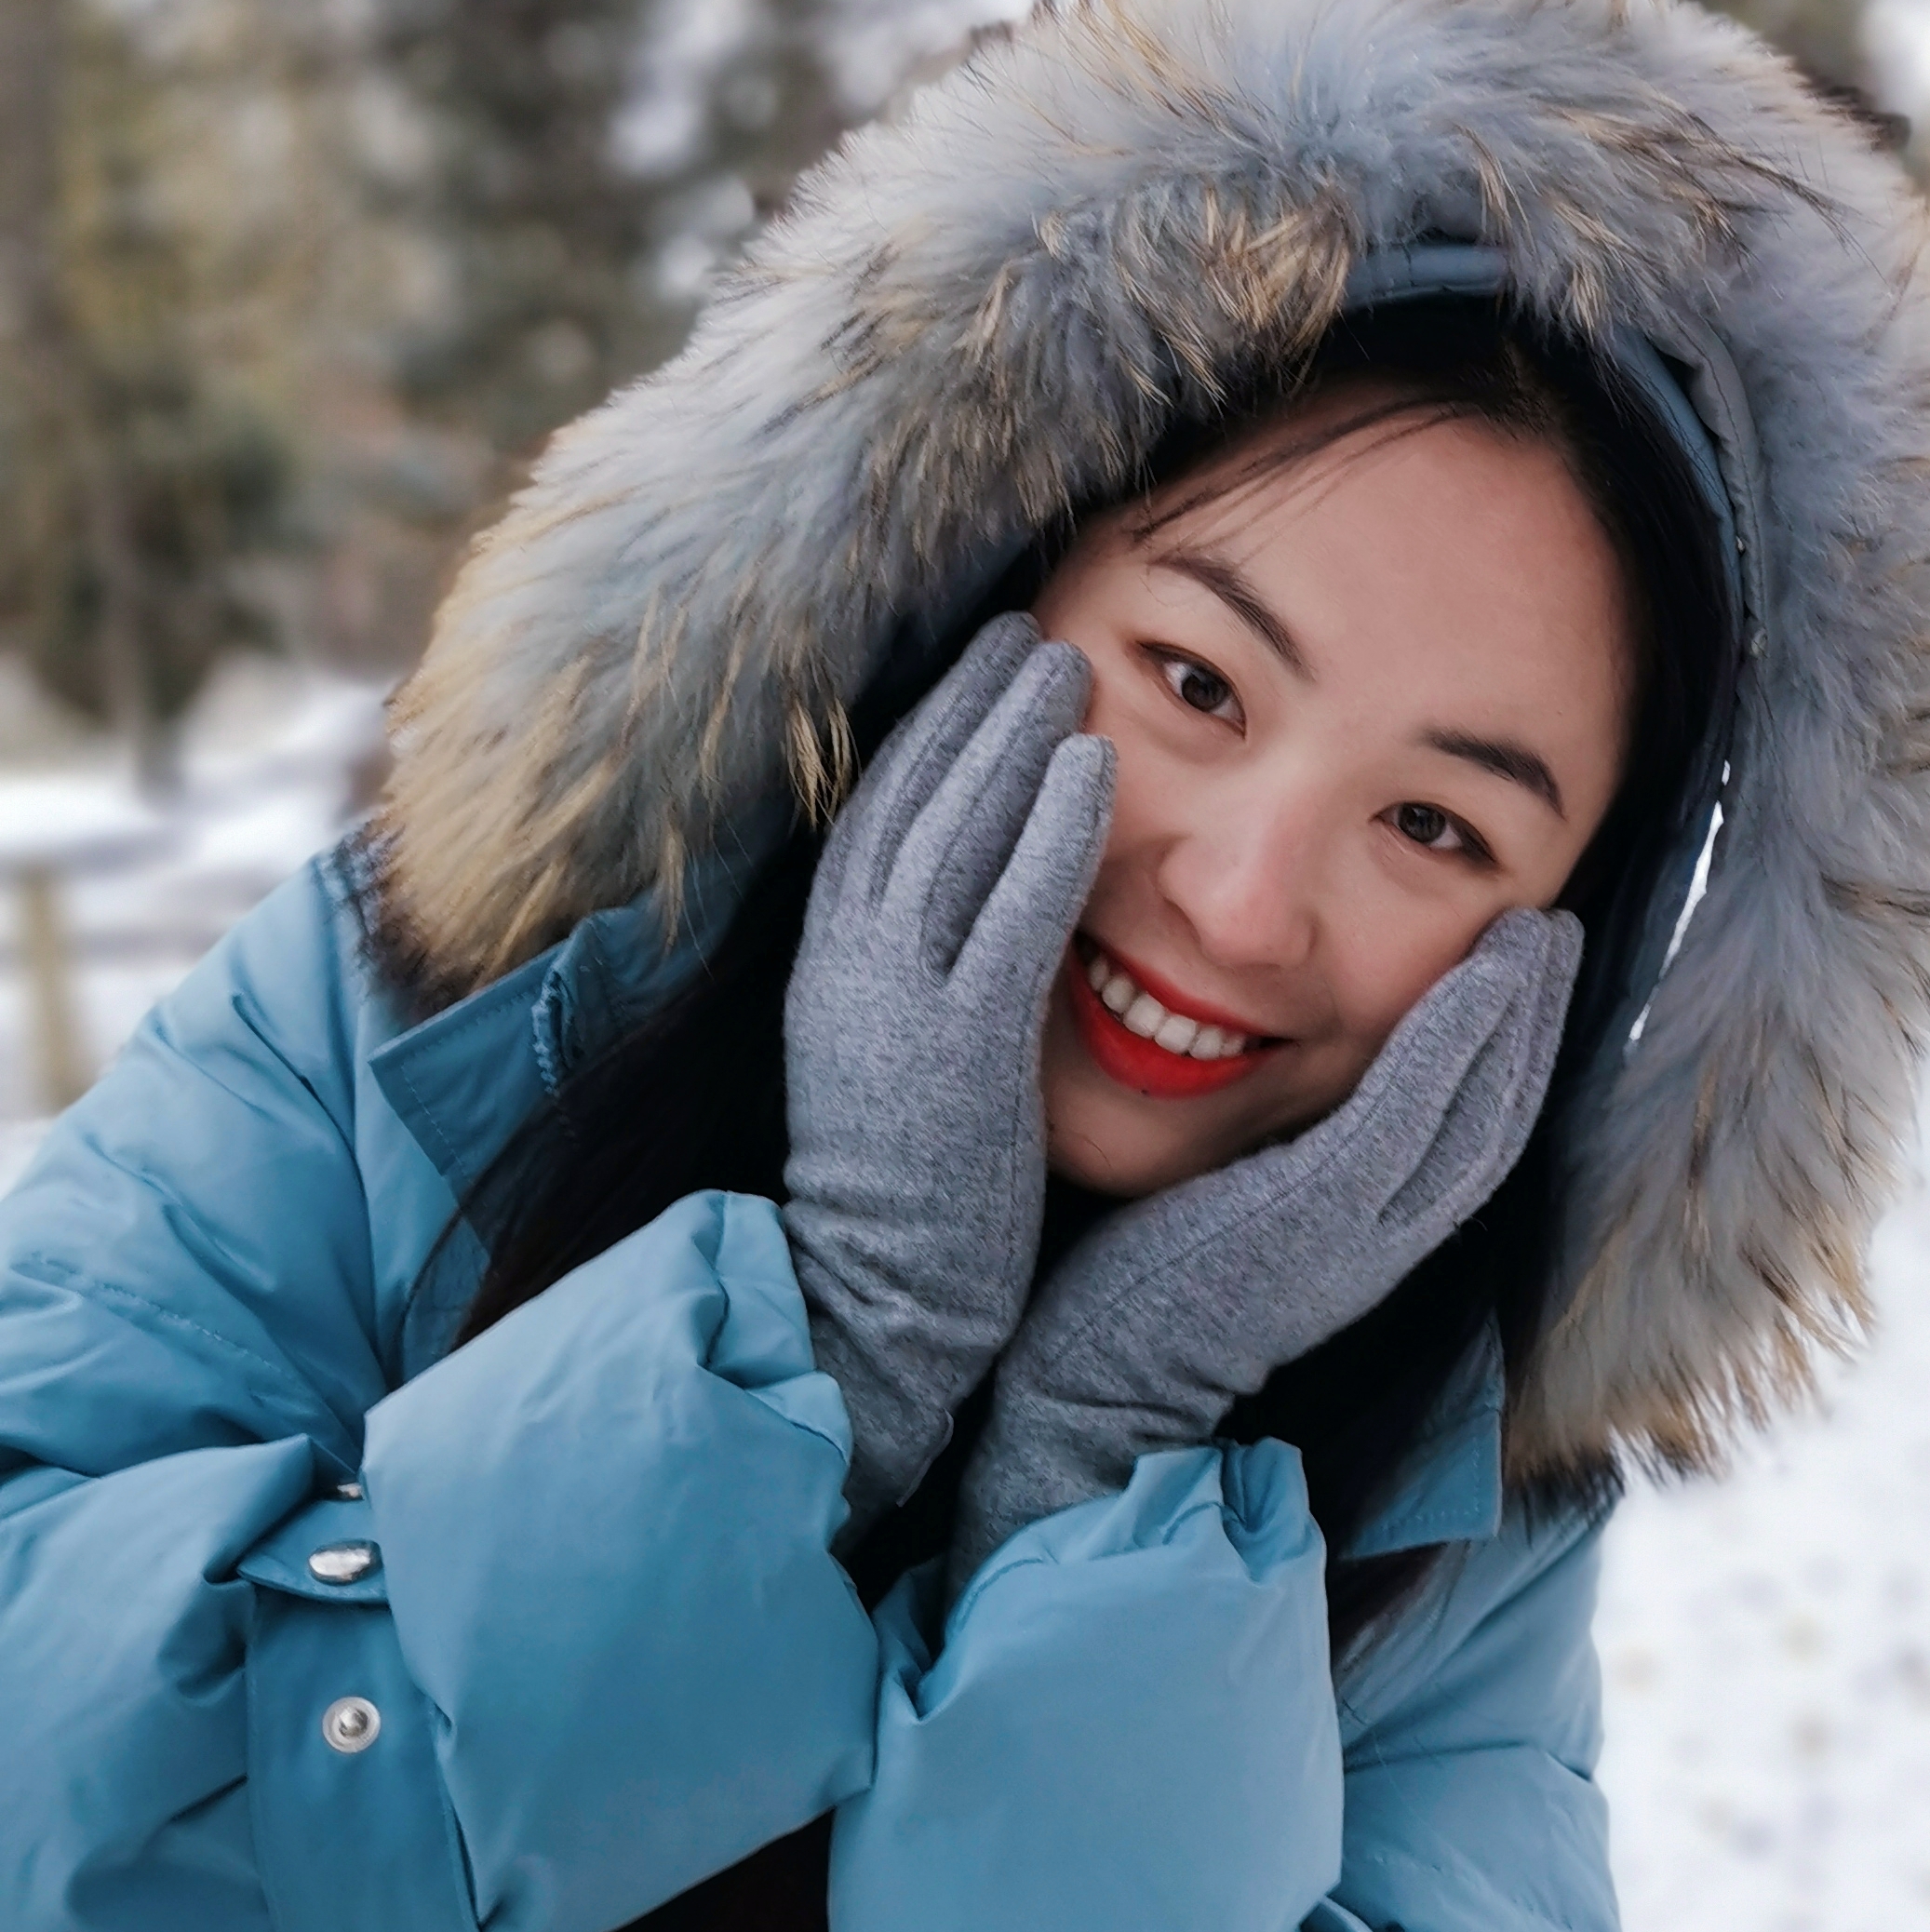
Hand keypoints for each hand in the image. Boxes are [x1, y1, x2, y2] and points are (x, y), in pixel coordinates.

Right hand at [782, 614, 1113, 1534]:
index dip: (928, 728)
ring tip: (1064, 661)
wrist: (871, 1305)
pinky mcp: (956, 1051)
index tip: (978, 661)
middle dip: (966, 706)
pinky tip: (1096, 768)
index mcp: (831, 963)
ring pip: (953, 834)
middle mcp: (849, 965)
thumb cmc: (908, 1182)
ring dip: (1010, 738)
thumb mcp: (893, 1049)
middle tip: (1026, 627)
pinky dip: (1049, 835)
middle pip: (907, 798)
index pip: (877, 812)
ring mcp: (897, 1003)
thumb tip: (965, 898)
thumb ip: (920, 969)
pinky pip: (1008, 916)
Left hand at [949, 906, 1582, 1588]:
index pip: (1460, 1131)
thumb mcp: (1227, 1213)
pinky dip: (1454, 1044)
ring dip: (1516, 1018)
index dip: (1504, 1051)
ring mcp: (1359, 1231)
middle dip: (1532, 1022)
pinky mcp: (1321, 1222)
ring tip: (1539, 935)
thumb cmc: (1132, 1300)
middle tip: (1555, 930)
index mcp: (1360, 1233)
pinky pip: (1409, 1117)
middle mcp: (1381, 1236)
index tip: (1520, 968)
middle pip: (1491, 1114)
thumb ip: (1266, 1160)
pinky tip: (1479, 978)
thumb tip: (1258, 1073)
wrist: (1094, 1397)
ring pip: (1473, 1111)